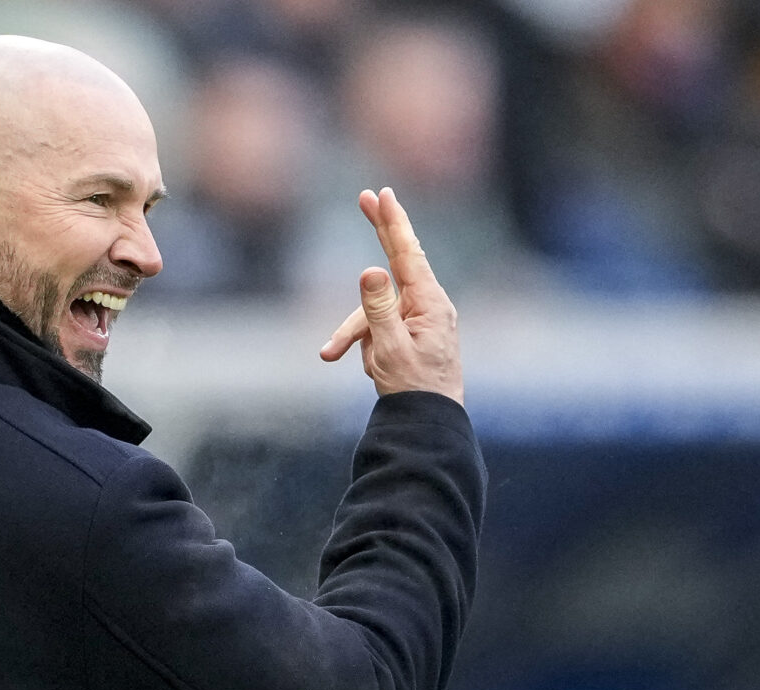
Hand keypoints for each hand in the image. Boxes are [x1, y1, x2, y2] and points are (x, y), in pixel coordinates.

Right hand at [318, 188, 462, 404]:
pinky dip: (369, 349)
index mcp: (429, 305)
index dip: (393, 222)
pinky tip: (376, 373)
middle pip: (396, 263)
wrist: (428, 424)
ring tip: (331, 356)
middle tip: (365, 197)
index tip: (383, 194)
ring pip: (374, 313)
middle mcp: (426, 306)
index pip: (407, 254)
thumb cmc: (413, 388)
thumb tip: (369, 270)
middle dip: (379, 235)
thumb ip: (377, 309)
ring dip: (354, 335)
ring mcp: (418, 321)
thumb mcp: (389, 349)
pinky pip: (379, 333)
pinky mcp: (409, 337)